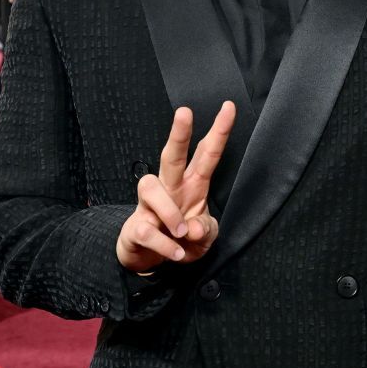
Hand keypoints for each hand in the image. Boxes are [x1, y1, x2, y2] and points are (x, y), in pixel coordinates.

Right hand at [116, 102, 236, 273]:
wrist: (150, 260)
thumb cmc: (180, 241)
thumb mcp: (204, 240)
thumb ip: (205, 231)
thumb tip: (191, 227)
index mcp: (193, 186)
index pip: (207, 154)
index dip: (219, 132)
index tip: (229, 107)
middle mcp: (170, 188)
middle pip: (172, 155)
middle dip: (179, 133)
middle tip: (184, 111)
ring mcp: (149, 205)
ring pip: (150, 186)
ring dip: (169, 212)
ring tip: (180, 233)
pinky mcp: (136, 225)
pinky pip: (148, 230)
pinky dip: (165, 245)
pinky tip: (175, 253)